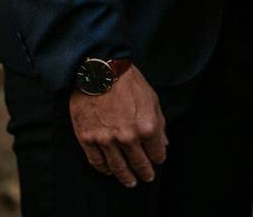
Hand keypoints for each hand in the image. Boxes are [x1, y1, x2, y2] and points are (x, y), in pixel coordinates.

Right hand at [70, 65, 166, 187]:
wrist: (99, 71)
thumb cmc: (129, 82)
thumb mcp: (152, 100)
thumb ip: (160, 124)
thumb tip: (164, 144)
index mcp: (147, 127)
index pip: (157, 154)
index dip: (158, 158)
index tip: (157, 160)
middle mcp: (128, 138)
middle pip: (139, 164)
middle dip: (144, 173)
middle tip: (146, 178)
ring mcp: (106, 140)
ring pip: (118, 168)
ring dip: (125, 177)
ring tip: (130, 182)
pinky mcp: (88, 138)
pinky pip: (97, 162)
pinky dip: (105, 169)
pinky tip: (109, 171)